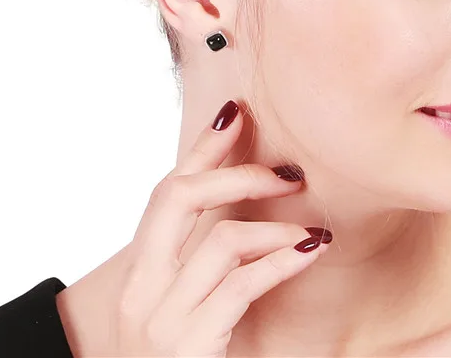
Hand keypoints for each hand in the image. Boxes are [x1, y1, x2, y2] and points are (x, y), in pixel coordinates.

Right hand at [113, 99, 330, 356]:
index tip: (236, 115)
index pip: (166, 192)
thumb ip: (199, 263)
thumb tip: (245, 211)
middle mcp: (140, 289)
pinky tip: (308, 253)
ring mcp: (159, 319)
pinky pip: (240, 285)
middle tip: (288, 174)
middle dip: (236, 172)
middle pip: (179, 197)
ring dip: (276, 228)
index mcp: (139, 273)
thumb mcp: (179, 307)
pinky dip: (280, 263)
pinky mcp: (187, 345)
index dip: (202, 149)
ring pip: (221, 241)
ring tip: (311, 230)